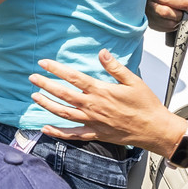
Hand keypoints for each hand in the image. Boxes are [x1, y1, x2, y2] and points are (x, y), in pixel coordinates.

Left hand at [29, 49, 184, 154]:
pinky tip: (45, 128)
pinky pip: (72, 135)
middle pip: (63, 94)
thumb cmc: (146, 105)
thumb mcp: (133, 81)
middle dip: (45, 85)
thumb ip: (115, 67)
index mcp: (101, 91)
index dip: (56, 69)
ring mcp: (92, 122)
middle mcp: (93, 107)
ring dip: (47, 105)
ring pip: (63, 114)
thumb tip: (102, 52)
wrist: (154, 129)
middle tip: (32, 78)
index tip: (43, 63)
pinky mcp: (95, 134)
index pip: (73, 77)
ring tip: (34, 96)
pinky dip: (57, 133)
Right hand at [146, 0, 187, 32]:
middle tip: (187, 12)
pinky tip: (175, 20)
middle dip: (179, 13)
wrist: (145, 6)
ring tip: (181, 15)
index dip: (180, 2)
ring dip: (178, 20)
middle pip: (166, 13)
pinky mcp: (153, 26)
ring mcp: (151, 18)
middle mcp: (150, 8)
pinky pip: (168, 29)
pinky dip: (174, 25)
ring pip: (169, 23)